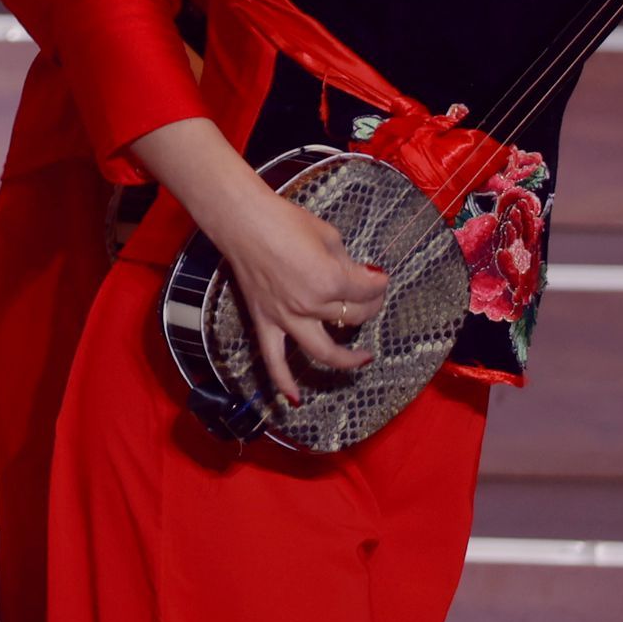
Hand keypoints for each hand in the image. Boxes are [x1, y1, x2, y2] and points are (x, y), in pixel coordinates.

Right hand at [203, 176, 391, 406]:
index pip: (369, 289)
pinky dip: (283, 382)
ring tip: (363, 358)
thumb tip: (358, 277)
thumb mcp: (329, 236)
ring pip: (324, 351)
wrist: (243, 222)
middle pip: (354, 317)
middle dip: (370, 306)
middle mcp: (311, 305)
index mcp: (330, 280)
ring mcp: (286, 318)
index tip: (378, 275)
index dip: (379, 281)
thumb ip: (347, 264)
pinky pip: (274, 359)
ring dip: (347, 358)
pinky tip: (295, 399)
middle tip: (370, 297)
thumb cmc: (285, 221)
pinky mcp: (265, 322)